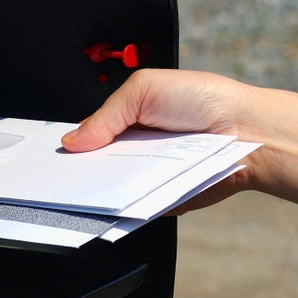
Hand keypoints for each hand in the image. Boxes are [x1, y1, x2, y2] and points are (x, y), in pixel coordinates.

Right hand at [61, 69, 259, 212]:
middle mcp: (137, 151)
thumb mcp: (145, 89)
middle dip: (82, 172)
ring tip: (82, 192)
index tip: (53, 156)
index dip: (73, 146)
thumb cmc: (204, 100)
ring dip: (101, 192)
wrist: (244, 130)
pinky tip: (113, 205)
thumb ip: (106, 115)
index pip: (92, 138)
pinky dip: (126, 208)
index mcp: (130, 121)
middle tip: (64, 176)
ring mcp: (150, 177)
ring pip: (115, 191)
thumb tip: (73, 140)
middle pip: (98, 168)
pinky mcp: (164, 200)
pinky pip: (139, 208)